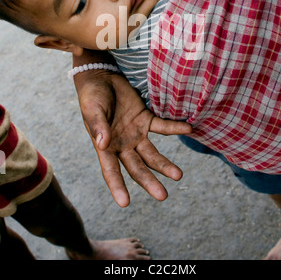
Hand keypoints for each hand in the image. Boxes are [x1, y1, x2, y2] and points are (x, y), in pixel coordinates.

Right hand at [74, 70, 191, 206]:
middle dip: (149, 181)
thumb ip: (98, 126)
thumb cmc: (92, 96)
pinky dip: (175, 128)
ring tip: (179, 175)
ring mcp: (136, 134)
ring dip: (165, 164)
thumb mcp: (92, 109)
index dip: (117, 187)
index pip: (111, 170)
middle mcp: (122, 145)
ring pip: (152, 154)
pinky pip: (162, 126)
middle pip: (137, 167)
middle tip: (163, 195)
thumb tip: (103, 145)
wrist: (101, 77)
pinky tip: (188, 129)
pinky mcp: (145, 119)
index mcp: (105, 147)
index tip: (125, 203)